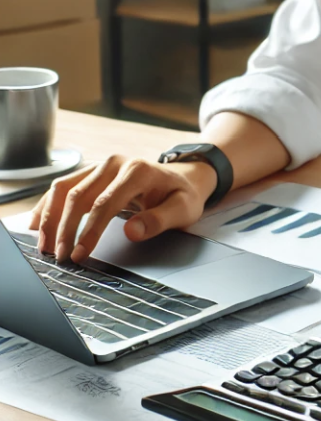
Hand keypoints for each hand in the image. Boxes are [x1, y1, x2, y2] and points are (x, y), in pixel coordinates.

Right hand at [28, 155, 217, 262]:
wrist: (183, 178)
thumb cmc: (182, 196)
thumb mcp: (183, 209)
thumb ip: (159, 220)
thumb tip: (132, 231)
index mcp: (138, 170)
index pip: (105, 203)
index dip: (89, 230)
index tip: (78, 253)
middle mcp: (115, 163)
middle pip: (79, 196)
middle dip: (65, 229)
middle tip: (59, 256)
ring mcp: (101, 166)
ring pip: (64, 188)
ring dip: (50, 217)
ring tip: (44, 245)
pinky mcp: (92, 172)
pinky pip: (63, 186)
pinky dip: (47, 204)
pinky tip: (37, 223)